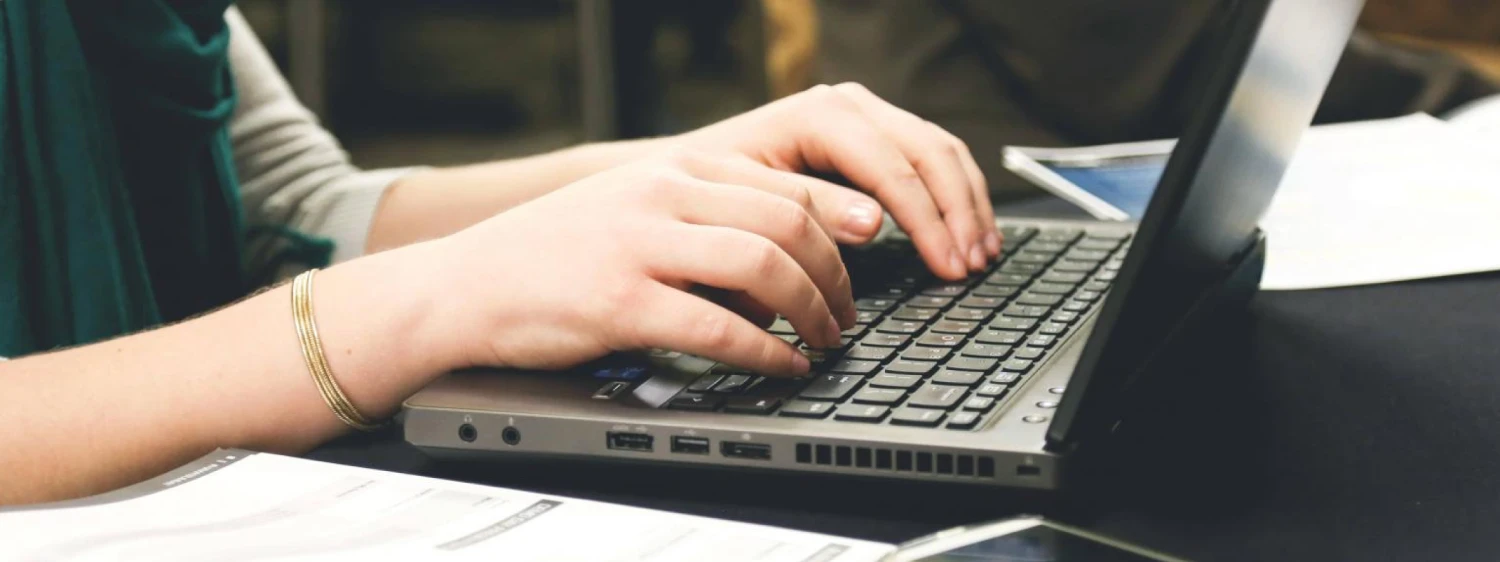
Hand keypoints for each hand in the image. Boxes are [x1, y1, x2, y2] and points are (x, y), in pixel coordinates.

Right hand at [426, 148, 858, 375]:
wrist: (464, 285)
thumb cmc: (551, 255)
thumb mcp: (631, 208)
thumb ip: (700, 218)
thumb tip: (781, 259)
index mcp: (671, 169)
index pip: (783, 185)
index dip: (839, 224)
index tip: (867, 254)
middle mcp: (661, 194)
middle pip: (787, 222)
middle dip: (835, 274)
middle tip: (848, 314)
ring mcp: (639, 244)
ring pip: (763, 265)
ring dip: (811, 310)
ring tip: (825, 340)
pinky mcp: (620, 301)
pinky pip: (719, 326)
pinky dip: (765, 351)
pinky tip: (782, 366)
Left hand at [679, 82, 1000, 279]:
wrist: (683, 175)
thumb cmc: (708, 193)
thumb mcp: (751, 204)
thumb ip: (811, 210)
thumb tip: (875, 224)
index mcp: (820, 115)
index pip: (894, 167)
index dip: (928, 221)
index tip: (948, 265)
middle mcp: (849, 106)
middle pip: (929, 152)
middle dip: (958, 213)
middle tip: (972, 267)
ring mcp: (865, 116)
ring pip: (941, 151)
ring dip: (967, 205)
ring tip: (981, 255)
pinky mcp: (873, 136)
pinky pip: (932, 158)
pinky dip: (956, 196)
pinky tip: (968, 232)